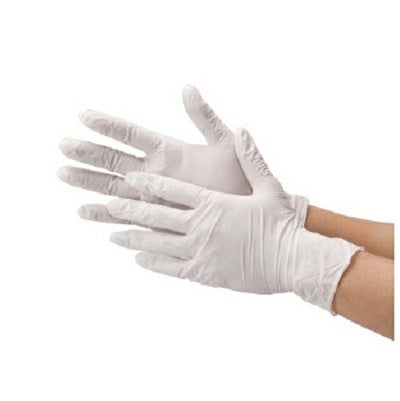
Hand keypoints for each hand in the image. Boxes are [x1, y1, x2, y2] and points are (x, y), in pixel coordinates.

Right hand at [57, 86, 307, 223]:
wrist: (247, 211)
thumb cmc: (240, 179)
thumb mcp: (225, 144)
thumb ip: (205, 119)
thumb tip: (188, 88)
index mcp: (170, 151)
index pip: (132, 134)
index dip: (109, 125)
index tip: (83, 115)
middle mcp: (156, 172)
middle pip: (115, 160)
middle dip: (89, 153)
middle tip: (63, 146)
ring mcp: (154, 194)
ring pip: (113, 186)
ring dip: (88, 182)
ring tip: (64, 174)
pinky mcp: (156, 217)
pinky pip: (125, 215)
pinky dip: (104, 214)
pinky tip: (85, 212)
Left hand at [106, 129, 360, 309]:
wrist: (292, 260)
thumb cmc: (282, 222)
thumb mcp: (270, 185)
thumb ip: (251, 156)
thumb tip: (242, 128)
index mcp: (213, 202)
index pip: (173, 189)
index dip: (148, 182)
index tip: (129, 177)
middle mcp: (200, 225)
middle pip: (156, 215)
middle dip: (130, 209)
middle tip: (109, 204)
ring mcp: (199, 250)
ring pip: (157, 243)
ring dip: (133, 237)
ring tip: (114, 235)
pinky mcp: (204, 273)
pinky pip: (170, 268)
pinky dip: (152, 263)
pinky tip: (138, 259)